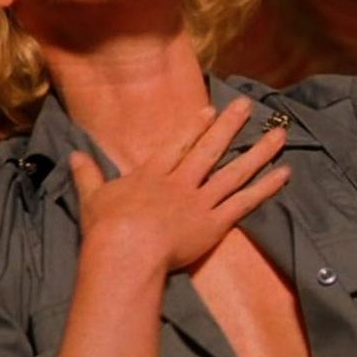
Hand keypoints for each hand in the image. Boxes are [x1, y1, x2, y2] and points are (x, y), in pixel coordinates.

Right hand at [69, 97, 290, 271]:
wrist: (127, 249)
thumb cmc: (106, 227)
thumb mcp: (93, 197)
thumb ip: (87, 175)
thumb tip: (73, 155)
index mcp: (152, 175)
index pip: (177, 145)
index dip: (194, 127)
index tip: (210, 110)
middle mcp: (181, 182)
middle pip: (210, 149)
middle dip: (230, 125)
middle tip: (248, 106)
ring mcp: (200, 200)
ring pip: (235, 171)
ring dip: (258, 151)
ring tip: (280, 134)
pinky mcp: (215, 223)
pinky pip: (245, 202)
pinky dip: (266, 187)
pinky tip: (284, 172)